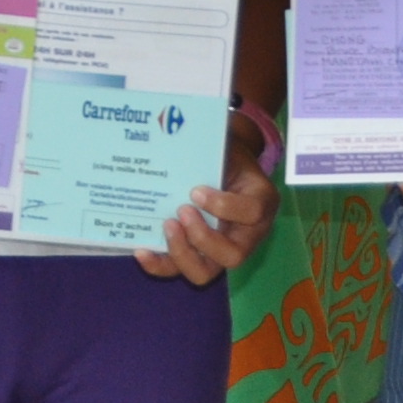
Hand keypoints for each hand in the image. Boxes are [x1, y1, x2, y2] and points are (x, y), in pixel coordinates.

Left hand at [139, 152, 275, 283]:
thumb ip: (214, 146)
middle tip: (181, 211)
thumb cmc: (227, 156)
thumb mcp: (229, 146)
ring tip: (166, 226)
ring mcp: (221, 249)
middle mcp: (246, 235)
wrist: (225, 166)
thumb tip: (176, 131)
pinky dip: (160, 264)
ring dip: (181, 253)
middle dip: (202, 237)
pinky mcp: (197, 255)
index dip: (224, 206)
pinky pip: (180, 269)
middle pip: (232, 256)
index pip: (252, 212)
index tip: (196, 191)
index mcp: (260, 203)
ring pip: (204, 271)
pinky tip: (142, 251)